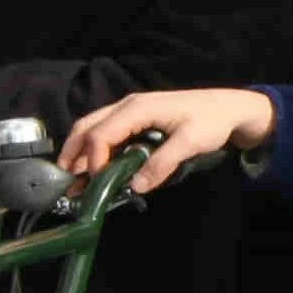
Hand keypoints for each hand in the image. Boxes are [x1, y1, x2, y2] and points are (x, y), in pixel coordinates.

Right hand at [59, 88, 278, 192]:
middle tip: (65, 181)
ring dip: (80, 152)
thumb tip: (136, 186)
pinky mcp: (136, 119)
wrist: (228, 108)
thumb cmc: (211, 121)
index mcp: (137, 108)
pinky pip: (107, 132)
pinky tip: (93, 167)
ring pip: (93, 128)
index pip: (102, 134)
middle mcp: (127, 106)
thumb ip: (162, 164)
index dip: (94, 160)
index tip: (97, 184)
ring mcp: (130, 111)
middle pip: (88, 126)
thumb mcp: (190, 143)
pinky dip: (95, 149)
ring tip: (73, 178)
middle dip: (73, 153)